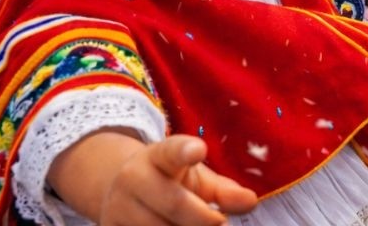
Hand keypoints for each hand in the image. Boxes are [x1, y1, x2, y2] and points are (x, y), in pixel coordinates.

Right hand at [55, 133, 256, 225]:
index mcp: (159, 155)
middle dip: (203, 219)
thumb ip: (224, 191)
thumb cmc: (172, 182)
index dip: (184, 150)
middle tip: (220, 223)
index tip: (199, 150)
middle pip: (174, 203)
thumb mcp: (198, 180)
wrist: (124, 192)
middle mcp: (133, 177)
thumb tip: (250, 201)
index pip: (172, 150)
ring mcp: (117, 205)